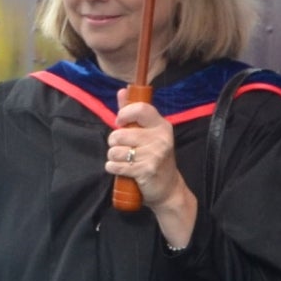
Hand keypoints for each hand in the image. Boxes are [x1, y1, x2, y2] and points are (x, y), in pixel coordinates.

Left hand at [103, 102, 197, 246]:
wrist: (168, 189)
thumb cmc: (155, 158)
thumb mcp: (149, 134)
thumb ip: (133, 113)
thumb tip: (122, 91)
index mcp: (162, 125)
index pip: (140, 109)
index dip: (124, 114)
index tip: (119, 122)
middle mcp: (160, 138)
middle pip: (120, 134)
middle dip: (114, 142)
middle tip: (122, 148)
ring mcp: (154, 155)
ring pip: (115, 151)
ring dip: (113, 157)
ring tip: (122, 160)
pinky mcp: (146, 170)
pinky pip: (116, 166)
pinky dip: (113, 168)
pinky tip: (119, 169)